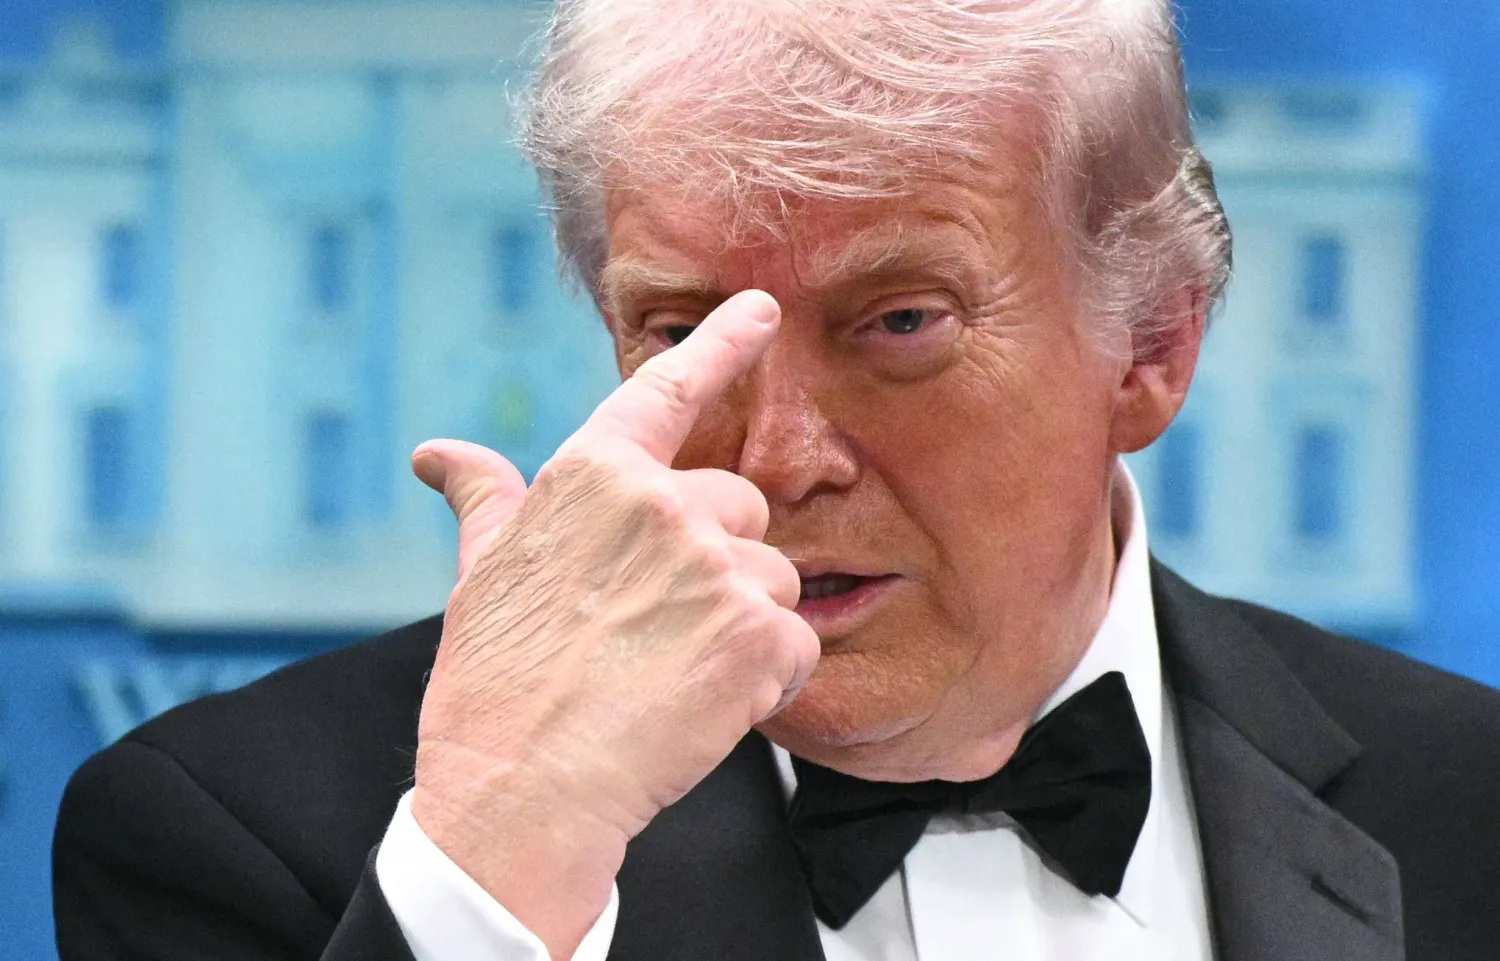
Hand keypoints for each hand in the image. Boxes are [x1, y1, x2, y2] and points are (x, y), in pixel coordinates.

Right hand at [409, 290, 818, 958]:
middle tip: (658, 627)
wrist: (522, 793)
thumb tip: (439, 455)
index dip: (721, 343)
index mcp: (593, 476)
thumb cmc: (494, 687)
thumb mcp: (480, 577)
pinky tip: (703, 704)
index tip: (762, 308)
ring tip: (672, 673)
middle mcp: (663, 505)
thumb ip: (485, 501)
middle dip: (717, 561)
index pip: (668, 389)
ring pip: (773, 578)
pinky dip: (766, 678)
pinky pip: (796, 640)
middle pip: (740, 509)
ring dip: (743, 624)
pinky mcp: (760, 635)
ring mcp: (716, 568)